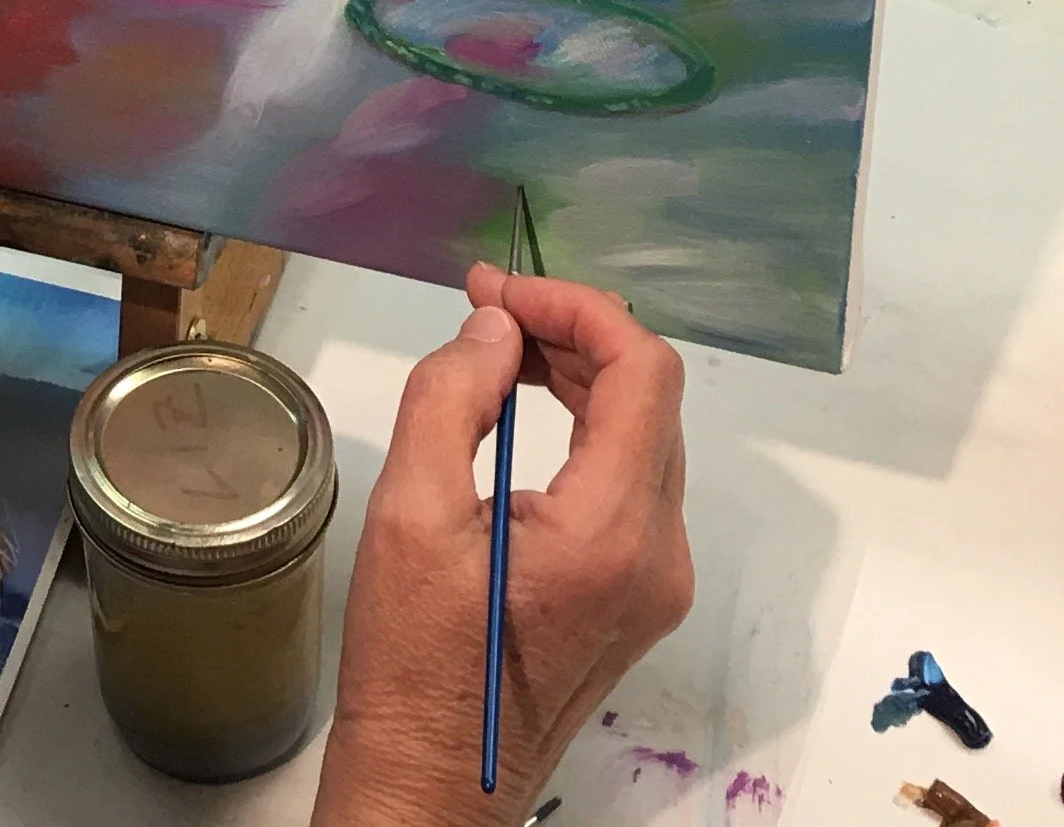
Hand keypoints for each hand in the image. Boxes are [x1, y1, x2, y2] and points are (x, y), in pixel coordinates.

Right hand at [312, 267, 691, 826]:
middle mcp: (658, 556)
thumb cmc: (415, 661)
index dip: (577, 308)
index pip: (643, 373)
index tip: (502, 291)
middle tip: (487, 309)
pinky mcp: (637, 597)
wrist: (434, 782)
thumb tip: (495, 328)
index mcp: (613, 534)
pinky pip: (630, 481)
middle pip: (649, 398)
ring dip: (580, 375)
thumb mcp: (409, 513)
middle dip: (573, 332)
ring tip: (496, 351)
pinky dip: (584, 427)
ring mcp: (656, 582)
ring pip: (644, 435)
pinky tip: (521, 412)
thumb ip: (452, 398)